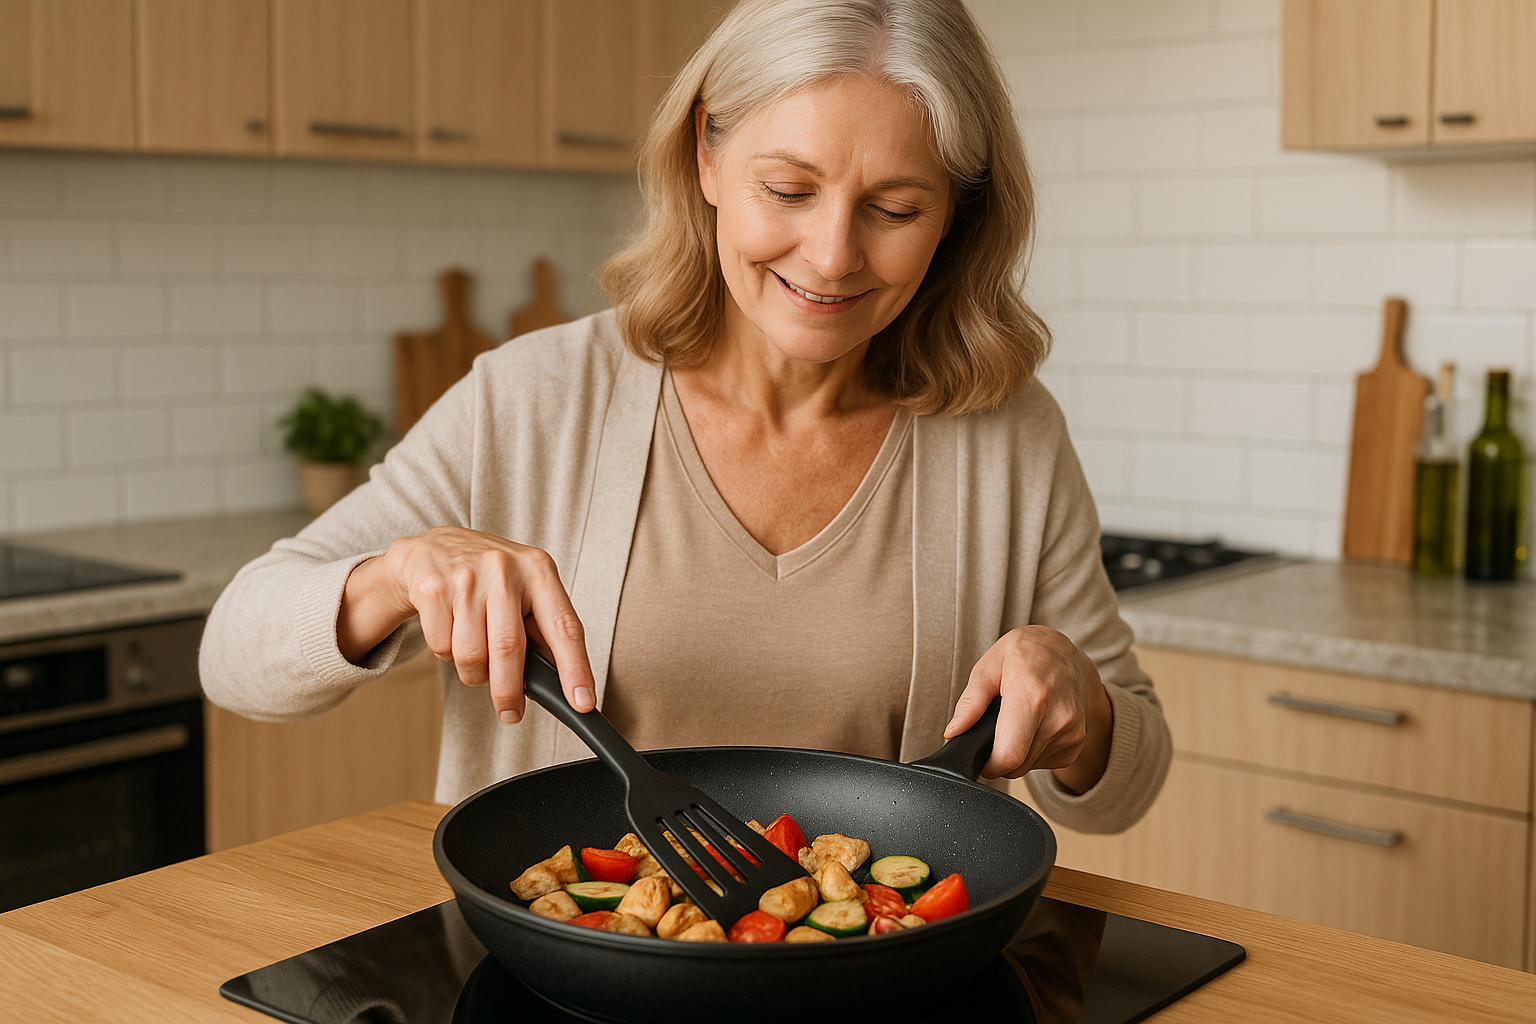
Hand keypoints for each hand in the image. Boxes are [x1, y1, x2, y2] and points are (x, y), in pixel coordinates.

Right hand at [337, 527, 595, 724]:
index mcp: (538, 570)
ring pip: (472, 656)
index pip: (564, 627)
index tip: (582, 703)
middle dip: (509, 692)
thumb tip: (562, 682)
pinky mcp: (433, 590)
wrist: (433, 549)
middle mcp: (504, 569)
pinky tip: (453, 633)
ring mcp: (466, 578)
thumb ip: (543, 628)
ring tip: (477, 657)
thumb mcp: (526, 588)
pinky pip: (442, 648)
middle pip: (509, 650)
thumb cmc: (490, 577)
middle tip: (511, 712)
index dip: (575, 669)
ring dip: (475, 672)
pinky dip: (448, 654)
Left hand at [943, 626, 1112, 789]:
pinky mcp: (1077, 744)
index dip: (988, 764)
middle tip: (997, 729)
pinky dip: (1032, 751)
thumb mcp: (989, 665)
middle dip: (999, 757)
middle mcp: (1057, 717)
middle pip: (1017, 766)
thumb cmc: (1026, 654)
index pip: (1009, 755)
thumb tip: (953, 731)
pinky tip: (1033, 726)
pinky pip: (1044, 763)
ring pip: (1028, 767)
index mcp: (1031, 695)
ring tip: (1017, 721)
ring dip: (1016, 753)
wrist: (1067, 654)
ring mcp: (1071, 733)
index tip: (980, 757)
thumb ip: (970, 701)